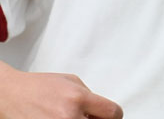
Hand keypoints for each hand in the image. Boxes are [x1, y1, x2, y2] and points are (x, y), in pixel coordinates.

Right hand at [0, 62, 122, 118]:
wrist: (14, 95)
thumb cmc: (41, 86)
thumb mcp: (71, 81)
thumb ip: (89, 95)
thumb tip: (103, 111)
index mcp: (77, 98)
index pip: (112, 113)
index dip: (115, 115)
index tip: (112, 116)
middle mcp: (69, 116)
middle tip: (90, 117)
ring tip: (76, 117)